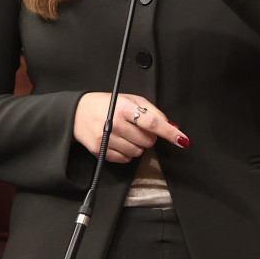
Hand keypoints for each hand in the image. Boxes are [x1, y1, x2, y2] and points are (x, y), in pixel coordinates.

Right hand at [73, 92, 189, 162]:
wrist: (77, 113)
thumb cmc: (107, 105)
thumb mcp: (130, 99)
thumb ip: (152, 111)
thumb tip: (171, 126)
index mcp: (124, 108)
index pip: (152, 122)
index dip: (169, 132)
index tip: (182, 140)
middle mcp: (115, 124)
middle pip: (147, 140)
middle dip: (149, 136)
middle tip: (138, 128)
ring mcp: (107, 139)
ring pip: (138, 152)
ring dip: (138, 145)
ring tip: (127, 134)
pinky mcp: (100, 151)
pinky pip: (126, 159)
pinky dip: (127, 153)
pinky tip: (120, 142)